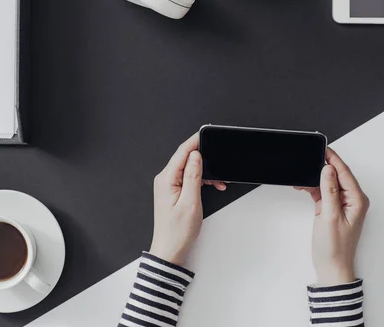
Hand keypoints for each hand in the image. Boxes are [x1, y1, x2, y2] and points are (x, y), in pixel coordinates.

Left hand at [149, 133, 225, 265]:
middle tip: (218, 159)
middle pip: (186, 158)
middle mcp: (165, 180)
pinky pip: (188, 178)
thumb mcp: (190, 202)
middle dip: (204, 158)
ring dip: (205, 171)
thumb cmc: (177, 232)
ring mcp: (168, 186)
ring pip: (189, 168)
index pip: (182, 152)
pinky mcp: (174, 192)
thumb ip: (193, 176)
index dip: (195, 141)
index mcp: (166, 179)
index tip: (206, 133)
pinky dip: (201, 180)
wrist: (170, 251)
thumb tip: (196, 156)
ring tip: (218, 181)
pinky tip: (212, 185)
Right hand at [297, 148, 369, 284]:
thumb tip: (328, 169)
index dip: (333, 158)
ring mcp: (342, 204)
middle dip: (322, 166)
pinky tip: (303, 186)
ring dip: (315, 178)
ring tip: (302, 177)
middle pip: (337, 175)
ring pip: (328, 182)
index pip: (344, 172)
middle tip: (309, 158)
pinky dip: (313, 188)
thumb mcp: (330, 216)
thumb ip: (330, 190)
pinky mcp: (332, 208)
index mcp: (357, 200)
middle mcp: (352, 200)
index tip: (323, 148)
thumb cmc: (335, 247)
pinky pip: (323, 192)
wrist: (331, 267)